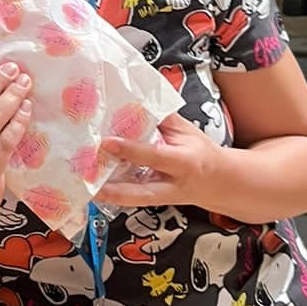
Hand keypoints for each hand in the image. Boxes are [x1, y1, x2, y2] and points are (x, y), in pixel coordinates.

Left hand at [97, 112, 226, 208]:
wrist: (219, 181)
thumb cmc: (201, 151)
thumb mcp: (187, 130)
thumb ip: (161, 118)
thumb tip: (134, 102)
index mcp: (184, 162)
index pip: (153, 156)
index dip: (130, 149)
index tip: (107, 142)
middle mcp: (172, 185)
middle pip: (141, 192)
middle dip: (114, 189)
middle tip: (89, 181)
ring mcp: (163, 198)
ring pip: (133, 201)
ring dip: (109, 195)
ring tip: (86, 187)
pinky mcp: (155, 202)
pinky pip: (132, 200)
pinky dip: (114, 194)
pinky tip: (95, 188)